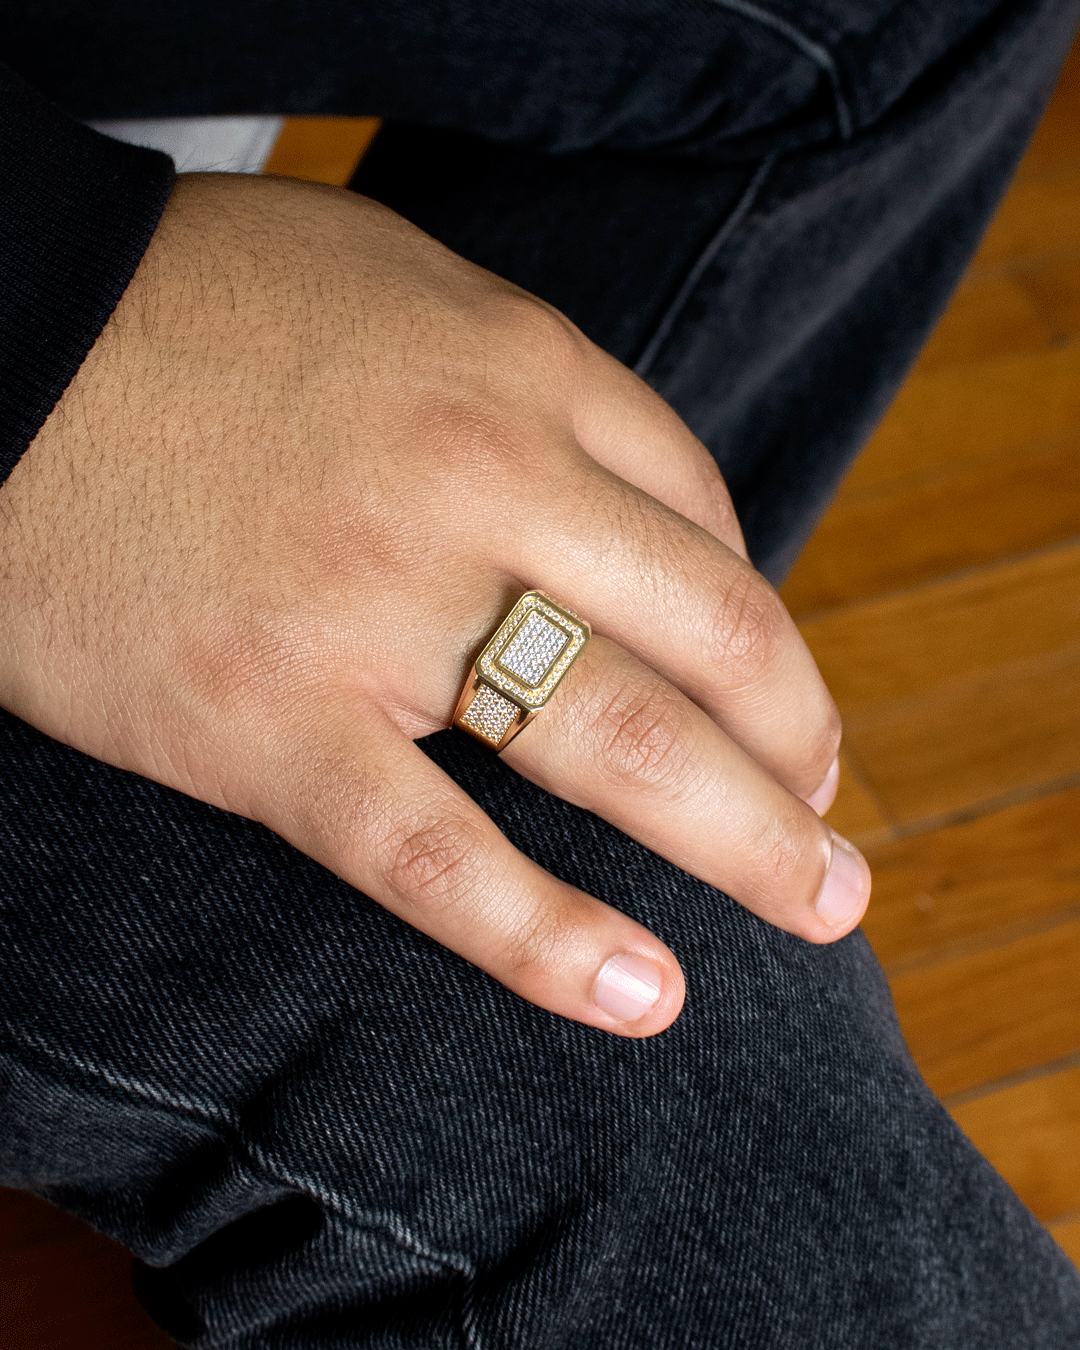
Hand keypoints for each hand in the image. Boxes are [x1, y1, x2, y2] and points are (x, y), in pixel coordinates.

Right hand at [0, 172, 866, 1036]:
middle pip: (712, 637)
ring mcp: (382, 610)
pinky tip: (645, 998)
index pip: (703, 519)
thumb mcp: (398, 286)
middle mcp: (485, 484)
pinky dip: (550, 939)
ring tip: (821, 908)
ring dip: (750, 843)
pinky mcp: (271, 723)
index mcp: (520, 370)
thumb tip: (610, 491)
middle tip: (840, 826)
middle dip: (799, 745)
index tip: (764, 695)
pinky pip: (438, 858)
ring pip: (618, 747)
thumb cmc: (192, 306)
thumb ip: (519, 379)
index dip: (757, 626)